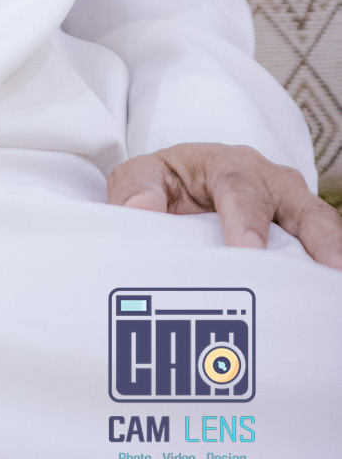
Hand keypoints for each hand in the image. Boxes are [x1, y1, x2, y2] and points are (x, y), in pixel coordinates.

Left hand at [108, 142, 341, 266]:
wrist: (184, 188)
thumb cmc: (167, 183)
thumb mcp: (144, 177)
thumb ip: (137, 189)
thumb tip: (140, 210)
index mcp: (226, 164)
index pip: (239, 188)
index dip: (246, 219)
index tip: (247, 248)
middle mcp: (269, 182)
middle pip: (299, 207)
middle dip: (315, 237)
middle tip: (328, 268)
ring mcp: (292, 209)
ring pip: (321, 226)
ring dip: (333, 251)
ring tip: (338, 283)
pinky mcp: (302, 235)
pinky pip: (322, 249)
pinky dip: (326, 269)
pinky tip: (330, 294)